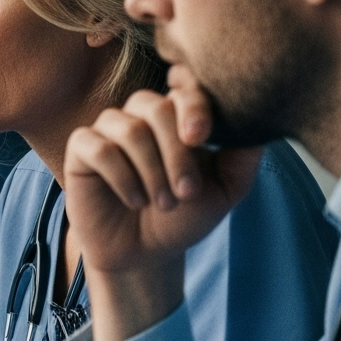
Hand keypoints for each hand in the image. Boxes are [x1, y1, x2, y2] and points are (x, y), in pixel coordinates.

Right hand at [63, 67, 259, 340]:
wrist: (144, 252)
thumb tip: (259, 117)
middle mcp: (142, 114)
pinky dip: (121, 177)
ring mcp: (109, 128)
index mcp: (178, 114)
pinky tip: (134, 200)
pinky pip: (99, 148)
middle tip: (187, 192)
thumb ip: (244, 153)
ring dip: (152, 171)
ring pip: (129, 129)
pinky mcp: (81, 148)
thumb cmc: (185, 216)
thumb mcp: (227, 188)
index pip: (185, 88)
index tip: (201, 138)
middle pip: (157, 106)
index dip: (193, 105)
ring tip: (163, 203)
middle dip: (176, 153)